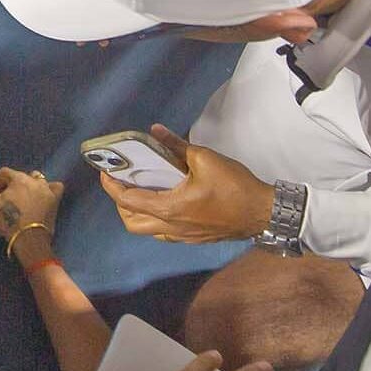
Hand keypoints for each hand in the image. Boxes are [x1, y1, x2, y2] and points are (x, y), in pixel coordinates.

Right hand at [0, 167, 63, 261]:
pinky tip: (43, 194)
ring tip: (24, 198)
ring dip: (29, 184)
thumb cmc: (7, 221)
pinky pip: (55, 186)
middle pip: (20, 175)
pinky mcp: (55, 199)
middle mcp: (34, 180)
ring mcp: (47, 189)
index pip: (4, 172)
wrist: (29, 239)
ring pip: (37, 179)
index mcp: (18, 178)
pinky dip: (49, 188)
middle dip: (12, 184)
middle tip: (8, 200)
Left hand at [97, 126, 273, 243]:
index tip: (106, 172)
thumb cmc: (235, 187)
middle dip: (121, 203)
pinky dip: (155, 219)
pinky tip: (164, 202)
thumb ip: (176, 145)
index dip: (111, 187)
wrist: (265, 213)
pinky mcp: (194, 239)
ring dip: (137, 213)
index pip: (128, 201)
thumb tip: (156, 131)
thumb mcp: (205, 159)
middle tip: (124, 183)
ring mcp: (182, 237)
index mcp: (169, 208)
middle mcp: (171, 227)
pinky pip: (164, 233)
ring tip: (141, 192)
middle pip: (131, 222)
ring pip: (147, 230)